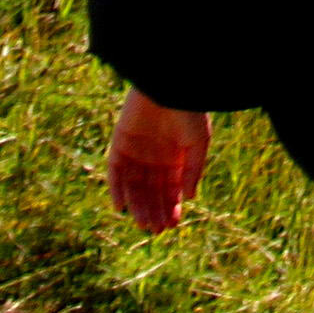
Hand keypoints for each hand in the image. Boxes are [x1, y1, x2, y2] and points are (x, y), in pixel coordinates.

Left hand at [107, 93, 212, 232]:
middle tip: (155, 229)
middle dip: (155, 210)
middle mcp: (154, 157)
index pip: (171, 188)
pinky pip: (115, 171)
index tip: (172, 225)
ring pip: (134, 185)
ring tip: (143, 223)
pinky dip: (116, 189)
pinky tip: (121, 206)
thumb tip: (190, 197)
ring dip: (137, 205)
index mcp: (174, 157)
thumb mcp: (198, 142)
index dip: (171, 206)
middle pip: (151, 191)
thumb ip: (192, 169)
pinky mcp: (119, 143)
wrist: (168, 83)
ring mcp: (136, 151)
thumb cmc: (189, 110)